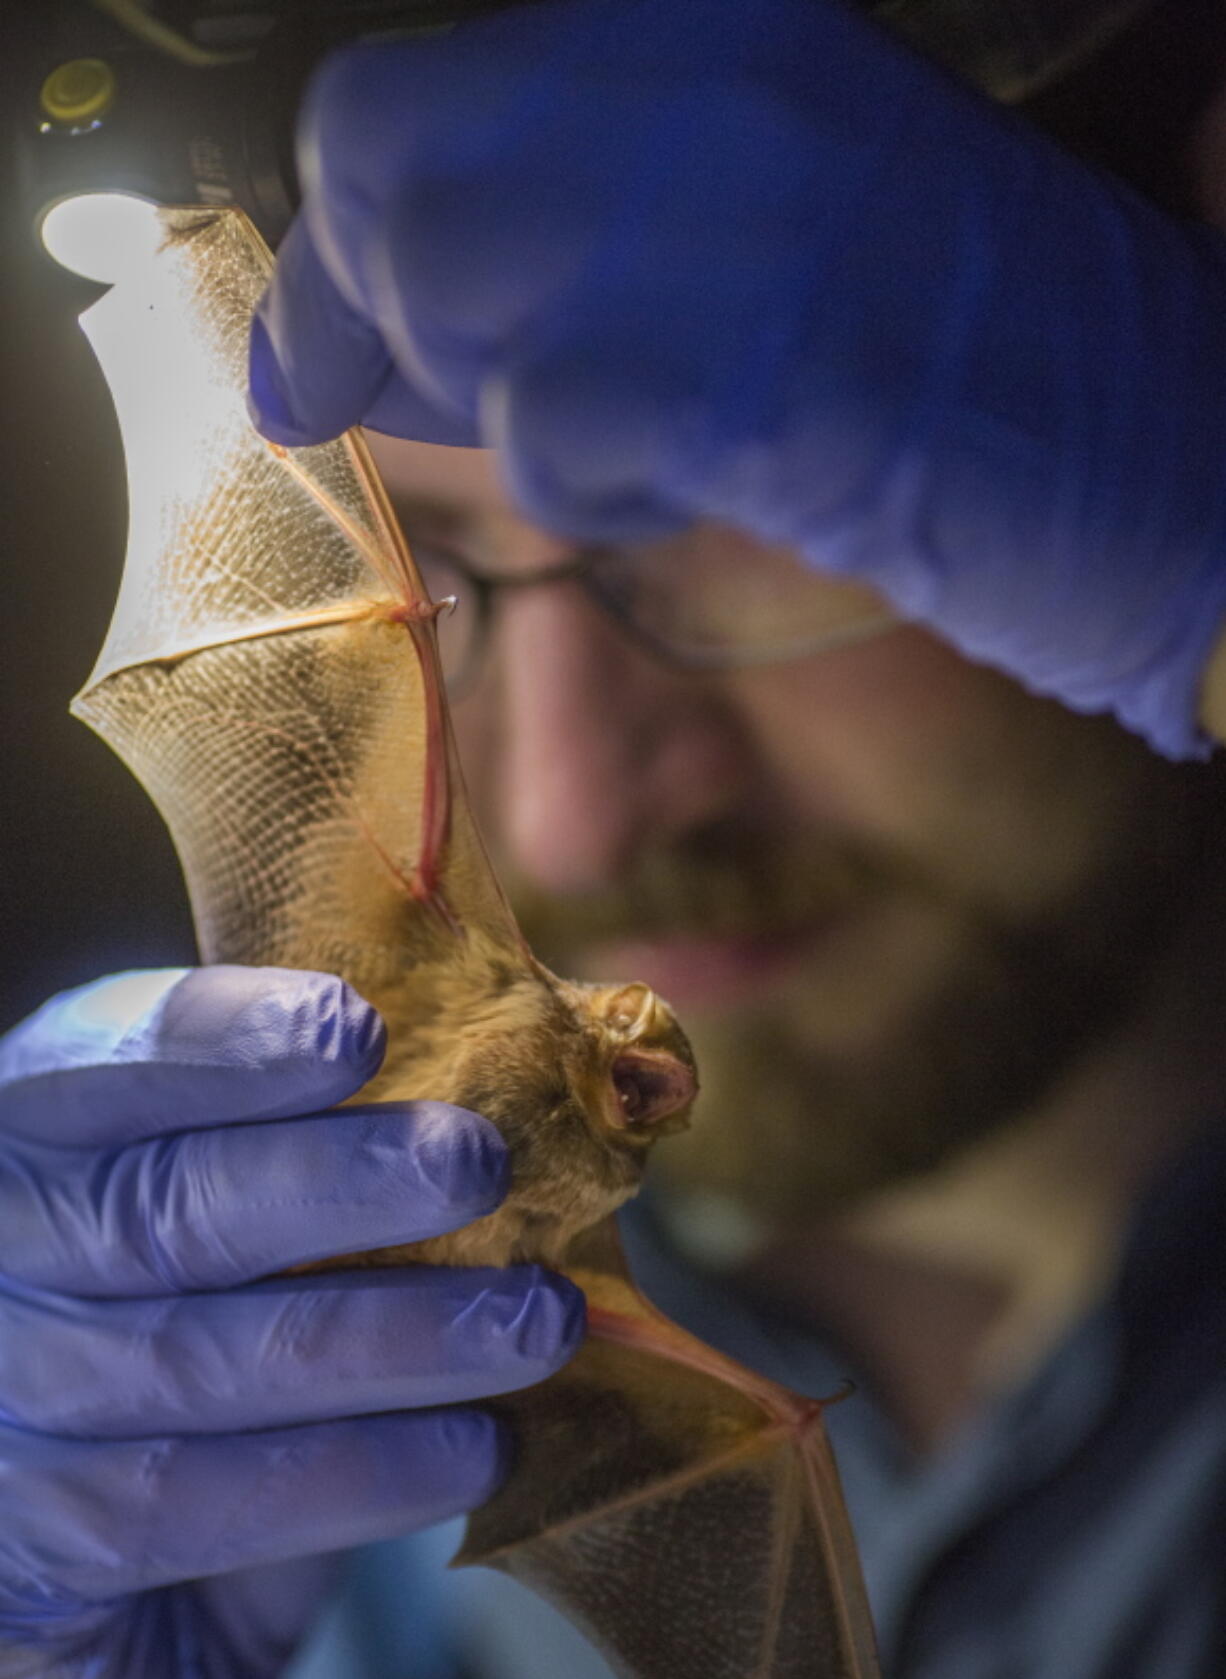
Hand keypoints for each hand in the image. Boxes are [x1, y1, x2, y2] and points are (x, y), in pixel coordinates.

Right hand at [0, 965, 582, 1678]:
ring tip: (535, 1321)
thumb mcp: (259, 1231)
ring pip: (190, 1364)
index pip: (94, 1068)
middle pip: (150, 1213)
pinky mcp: (29, 1561)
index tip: (353, 1029)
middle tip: (476, 1163)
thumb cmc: (228, 1348)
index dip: (216, 1045)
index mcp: (31, 1144)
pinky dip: (353, 1474)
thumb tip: (510, 1087)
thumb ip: (326, 1154)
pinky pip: (193, 1510)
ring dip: (389, 1338)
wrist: (145, 1605)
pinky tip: (474, 1449)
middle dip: (332, 1183)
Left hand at [249, 0, 1225, 760]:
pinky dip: (598, 489)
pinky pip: (553, 436)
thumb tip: (373, 308)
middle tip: (462, 406)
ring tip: (647, 435)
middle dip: (381, 326)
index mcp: (699, 26)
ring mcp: (725, 219)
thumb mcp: (759, 218)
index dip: (336, 247)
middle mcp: (698, 88)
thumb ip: (571, 225)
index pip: (398, 108)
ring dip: (514, 414)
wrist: (1144, 441)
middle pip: (390, 188)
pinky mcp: (747, 371)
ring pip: (455, 313)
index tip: (319, 357)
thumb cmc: (951, 344)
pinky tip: (699, 481)